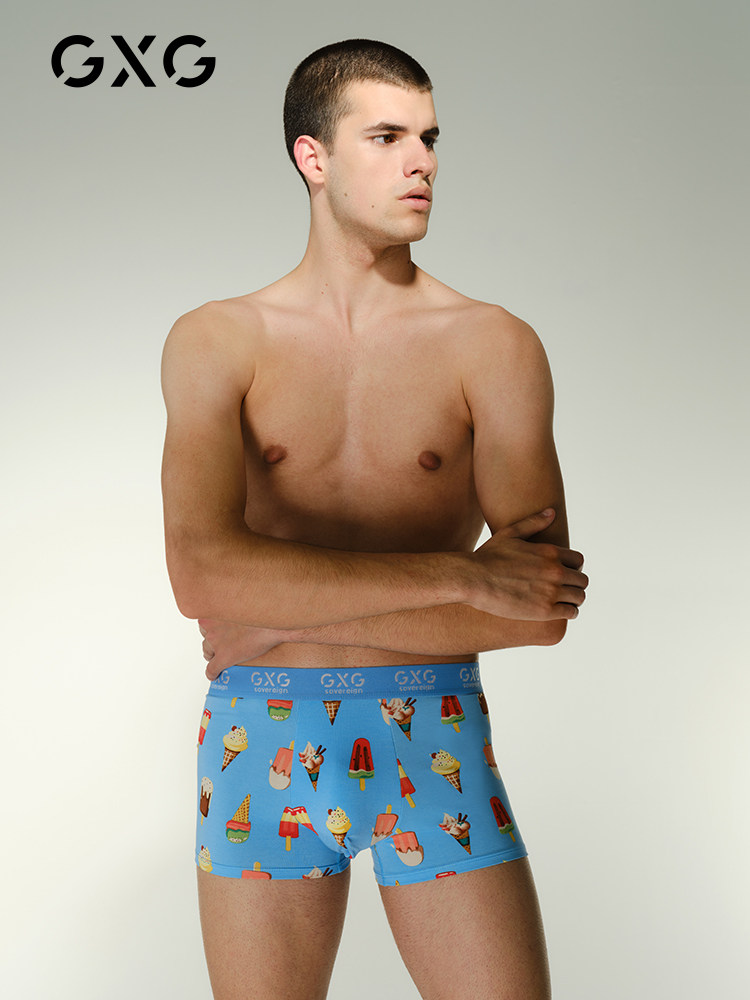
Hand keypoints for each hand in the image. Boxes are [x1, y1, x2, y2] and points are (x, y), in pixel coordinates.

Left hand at [198, 619, 287, 679]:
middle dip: (213, 643)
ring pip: (208, 653)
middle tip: (224, 644)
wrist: (272, 626)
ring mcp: (216, 642)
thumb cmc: (261, 615)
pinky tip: (216, 675)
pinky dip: (213, 673)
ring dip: (214, 655)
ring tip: (225, 656)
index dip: (212, 630)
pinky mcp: (223, 657)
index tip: (217, 633)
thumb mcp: (243, 607)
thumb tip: (239, 610)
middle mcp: (211, 627)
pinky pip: (212, 669)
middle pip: (206, 638)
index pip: (204, 624)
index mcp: (214, 612)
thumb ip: (235, 611)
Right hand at [469, 508, 587, 619]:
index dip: (574, 567)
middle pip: (582, 580)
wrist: (472, 579)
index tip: (566, 573)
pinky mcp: (545, 611)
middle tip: (565, 589)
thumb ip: (533, 522)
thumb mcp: (510, 534)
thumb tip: (552, 512)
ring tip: (565, 601)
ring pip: (579, 597)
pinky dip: (569, 612)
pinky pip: (571, 612)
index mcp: (550, 552)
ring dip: (574, 599)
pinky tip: (561, 611)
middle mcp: (555, 571)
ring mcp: (551, 592)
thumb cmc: (487, 556)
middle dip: (575, 584)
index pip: (578, 560)